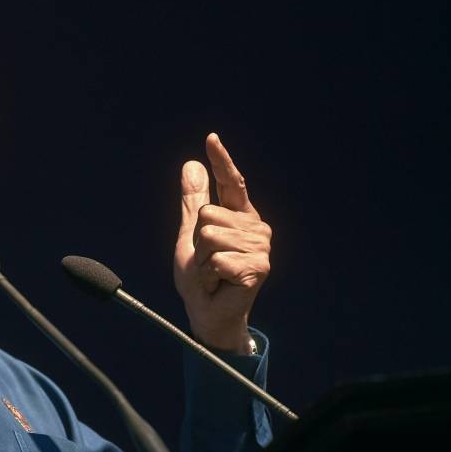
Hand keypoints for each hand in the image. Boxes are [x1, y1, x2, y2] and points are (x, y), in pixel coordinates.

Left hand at [173, 133, 271, 353]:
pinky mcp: (258, 267)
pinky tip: (220, 284)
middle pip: (208, 215)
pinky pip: (216, 258)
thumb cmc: (201, 277)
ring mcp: (260, 247)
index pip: (231, 182)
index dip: (221, 160)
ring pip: (210, 236)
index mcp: (239, 215)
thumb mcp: (190, 235)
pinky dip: (209, 275)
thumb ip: (193, 203)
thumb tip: (192, 164)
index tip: (211, 138)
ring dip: (202, 261)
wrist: (208, 313)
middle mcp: (255, 227)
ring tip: (214, 274)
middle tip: (208, 263)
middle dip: (197, 243)